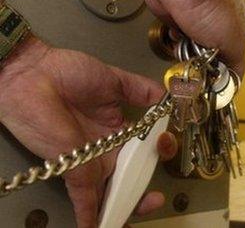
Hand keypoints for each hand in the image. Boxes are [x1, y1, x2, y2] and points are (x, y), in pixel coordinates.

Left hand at [0, 36, 177, 227]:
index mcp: (116, 130)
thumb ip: (142, 90)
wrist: (34, 74)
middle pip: (129, 178)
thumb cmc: (69, 73)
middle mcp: (105, 150)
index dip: (160, 152)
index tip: (166, 144)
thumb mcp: (114, 80)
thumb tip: (167, 97)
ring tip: (145, 209)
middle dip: (145, 191)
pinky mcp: (76, 172)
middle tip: (157, 197)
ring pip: (112, 193)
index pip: (142, 150)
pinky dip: (94, 218)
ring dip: (128, 207)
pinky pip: (87, 201)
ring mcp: (91, 163)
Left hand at [143, 0, 244, 75]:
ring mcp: (197, 22)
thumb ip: (236, 66)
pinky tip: (178, 37)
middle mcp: (220, 25)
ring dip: (188, 54)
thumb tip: (235, 84)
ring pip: (192, 52)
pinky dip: (175, 43)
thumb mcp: (235, 42)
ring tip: (188, 47)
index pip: (233, 61)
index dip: (223, 74)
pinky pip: (176, 41)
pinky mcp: (178, 20)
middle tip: (200, 64)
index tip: (214, 84)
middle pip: (212, 58)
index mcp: (240, 28)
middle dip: (204, 64)